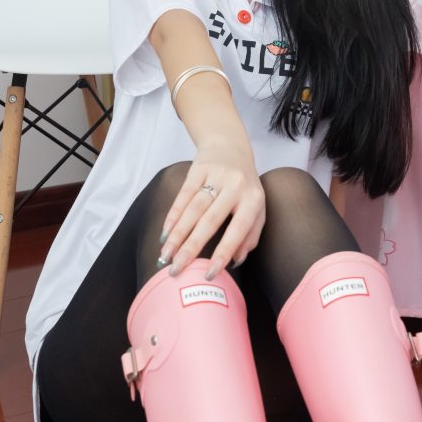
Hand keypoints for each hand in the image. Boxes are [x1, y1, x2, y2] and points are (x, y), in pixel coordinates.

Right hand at [160, 142, 264, 278]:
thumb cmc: (245, 186)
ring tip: (165, 255)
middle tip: (177, 269)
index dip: (223, 253)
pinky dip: (173, 215)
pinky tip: (165, 233)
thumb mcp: (257, 209)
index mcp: (254, 200)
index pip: (238, 230)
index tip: (209, 274)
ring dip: (177, 235)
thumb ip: (251, 235)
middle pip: (210, 221)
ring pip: (193, 209)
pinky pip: (183, 195)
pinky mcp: (198, 168)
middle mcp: (236, 186)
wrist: (230, 147)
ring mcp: (216, 175)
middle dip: (192, 248)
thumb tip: (236, 261)